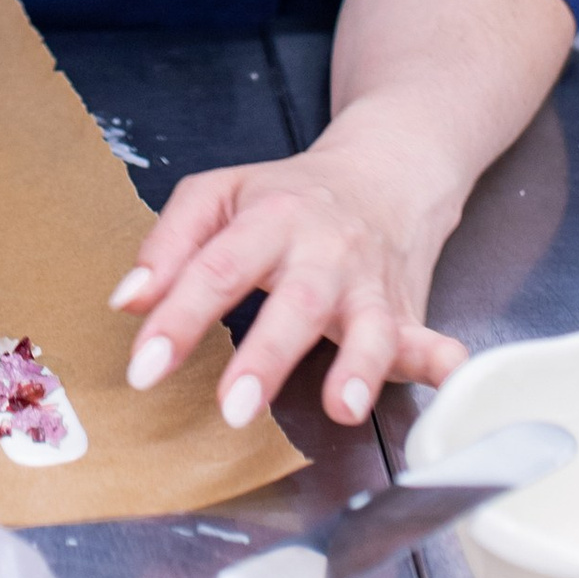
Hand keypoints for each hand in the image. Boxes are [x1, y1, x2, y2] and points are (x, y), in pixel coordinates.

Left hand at [109, 132, 468, 436]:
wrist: (386, 169)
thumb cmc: (288, 194)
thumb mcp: (221, 194)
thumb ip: (170, 244)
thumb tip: (128, 301)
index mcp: (269, 220)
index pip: (216, 268)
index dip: (178, 319)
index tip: (145, 368)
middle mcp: (323, 252)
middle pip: (295, 303)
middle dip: (266, 357)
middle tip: (233, 408)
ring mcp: (369, 284)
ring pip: (369, 325)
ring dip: (359, 365)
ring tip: (343, 406)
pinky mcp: (406, 310)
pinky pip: (427, 336)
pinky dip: (442, 359)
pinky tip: (451, 377)